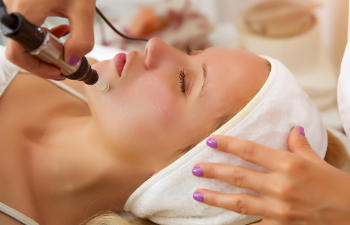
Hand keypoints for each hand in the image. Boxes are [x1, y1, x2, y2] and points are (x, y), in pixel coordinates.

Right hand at [3, 0, 95, 77]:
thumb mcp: (83, 9)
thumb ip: (81, 39)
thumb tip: (71, 61)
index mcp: (25, 11)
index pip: (18, 54)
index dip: (39, 68)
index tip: (59, 71)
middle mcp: (14, 8)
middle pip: (22, 48)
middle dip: (47, 58)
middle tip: (67, 60)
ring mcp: (15, 4)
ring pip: (26, 38)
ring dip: (48, 46)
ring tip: (67, 43)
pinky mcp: (21, 2)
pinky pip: (28, 26)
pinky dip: (44, 34)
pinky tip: (61, 30)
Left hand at [192, 126, 349, 224]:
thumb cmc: (336, 186)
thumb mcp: (317, 161)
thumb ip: (299, 145)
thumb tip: (292, 129)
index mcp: (289, 164)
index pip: (250, 151)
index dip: (228, 144)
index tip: (210, 141)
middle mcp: (280, 185)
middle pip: (238, 176)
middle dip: (213, 171)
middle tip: (195, 168)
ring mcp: (279, 208)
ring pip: (239, 202)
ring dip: (215, 197)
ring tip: (197, 193)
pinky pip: (252, 224)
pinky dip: (236, 222)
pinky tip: (220, 220)